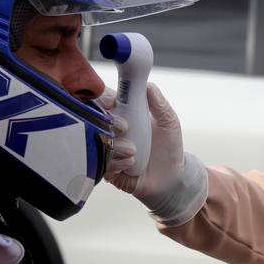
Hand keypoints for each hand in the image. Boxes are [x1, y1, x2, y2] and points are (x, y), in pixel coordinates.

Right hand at [104, 83, 185, 198]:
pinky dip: (118, 162)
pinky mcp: (105, 166)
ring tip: (134, 151)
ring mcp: (106, 147)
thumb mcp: (169, 122)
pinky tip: (132, 164)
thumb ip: (159, 104)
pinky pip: (101, 161)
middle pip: (93, 116)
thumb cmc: (169, 147)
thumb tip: (148, 85)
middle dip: (109, 121)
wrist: (170, 178)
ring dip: (117, 145)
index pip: (104, 98)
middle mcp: (111, 129)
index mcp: (123, 113)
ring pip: (97, 140)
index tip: (114, 101)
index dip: (105, 97)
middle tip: (125, 127)